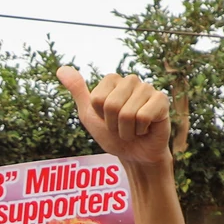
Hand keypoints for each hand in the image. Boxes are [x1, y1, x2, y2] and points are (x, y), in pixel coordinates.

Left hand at [57, 68, 171, 166]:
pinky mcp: (162, 100)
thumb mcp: (89, 115)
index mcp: (113, 80)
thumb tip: (61, 69)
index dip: (100, 116)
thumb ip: (77, 91)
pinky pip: (143, 116)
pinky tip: (146, 129)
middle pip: (111, 105)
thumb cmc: (112, 135)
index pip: (97, 99)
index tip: (108, 120)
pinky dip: (141, 130)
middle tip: (122, 127)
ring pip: (127, 113)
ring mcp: (148, 88)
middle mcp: (131, 80)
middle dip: (113, 124)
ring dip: (127, 130)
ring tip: (134, 129)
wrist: (135, 155)